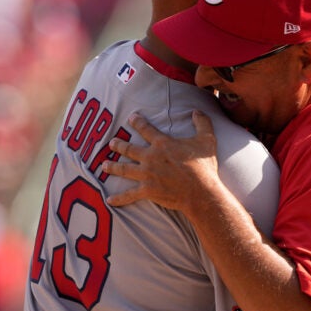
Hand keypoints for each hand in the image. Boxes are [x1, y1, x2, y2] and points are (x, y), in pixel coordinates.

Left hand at [102, 110, 221, 214]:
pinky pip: (129, 195)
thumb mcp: (207, 140)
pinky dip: (119, 198)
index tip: (130, 118)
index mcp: (162, 144)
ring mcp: (146, 174)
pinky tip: (108, 200)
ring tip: (103, 165)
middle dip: (118, 145)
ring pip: (124, 169)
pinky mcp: (147, 190)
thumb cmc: (204, 167)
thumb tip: (197, 110)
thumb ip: (202, 122)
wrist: (200, 192)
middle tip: (111, 143)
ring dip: (112, 166)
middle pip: (129, 149)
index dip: (137, 122)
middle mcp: (150, 157)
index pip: (146, 129)